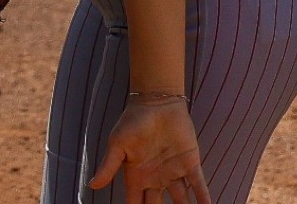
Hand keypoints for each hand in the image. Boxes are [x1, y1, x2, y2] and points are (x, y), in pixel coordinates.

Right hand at [90, 98, 211, 203]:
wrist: (157, 102)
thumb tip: (92, 186)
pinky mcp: (190, 164)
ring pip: (181, 201)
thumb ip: (109, 166)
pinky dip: (204, 199)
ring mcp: (174, 173)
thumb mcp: (118, 144)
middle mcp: (155, 178)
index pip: (135, 203)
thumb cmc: (133, 121)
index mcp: (137, 176)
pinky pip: (198, 186)